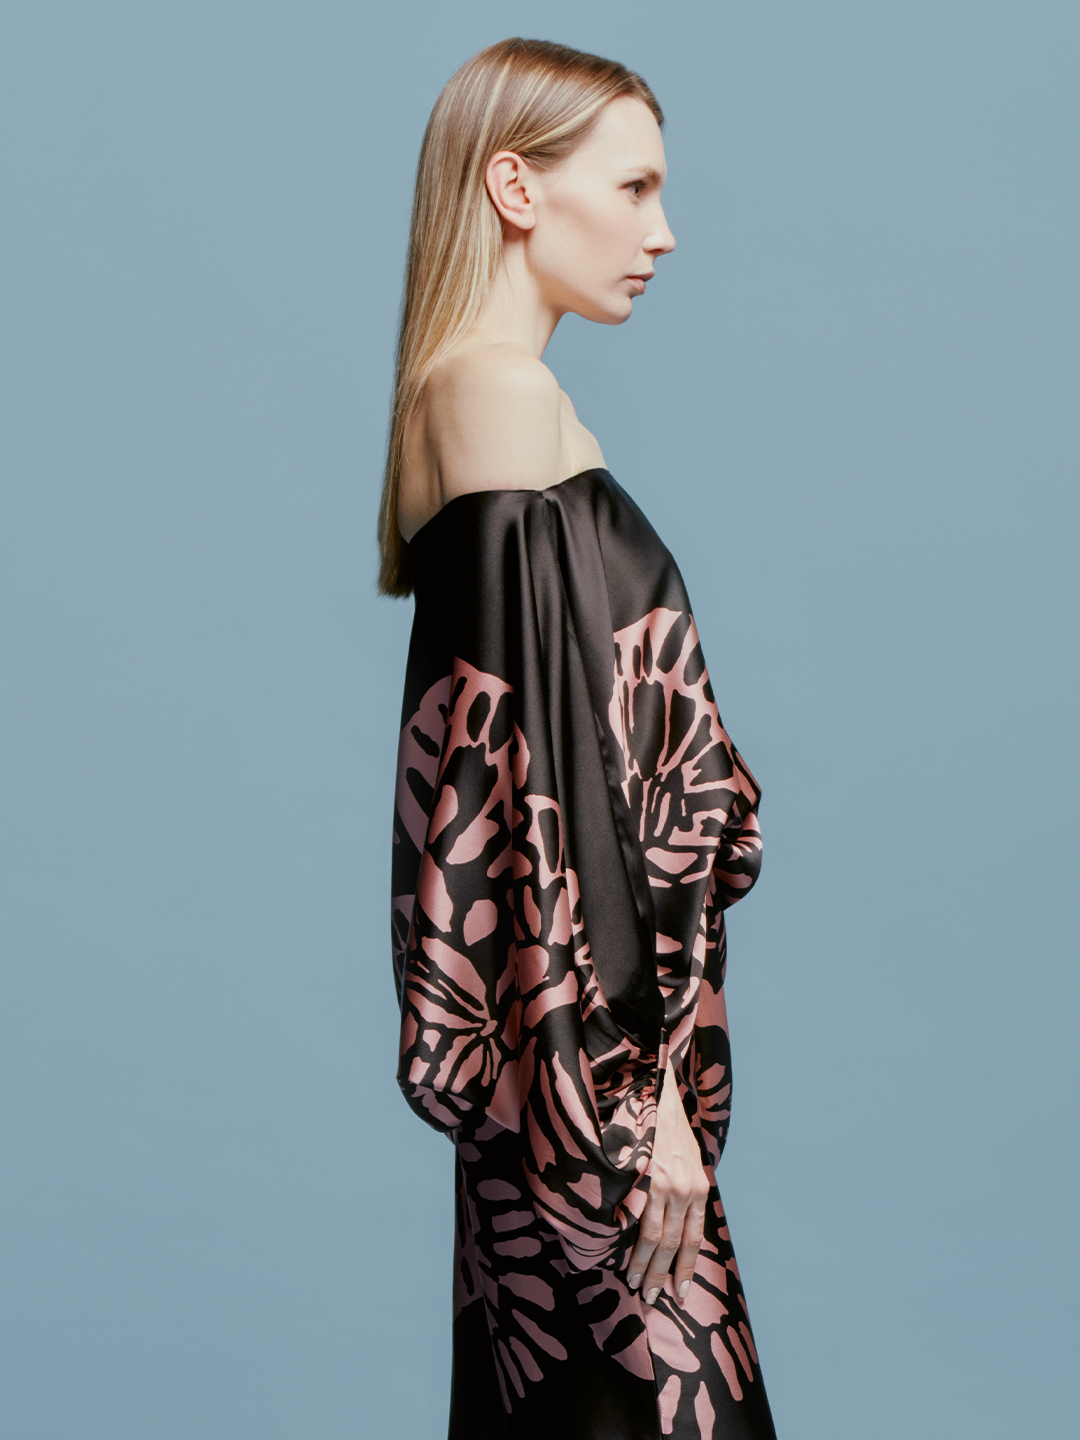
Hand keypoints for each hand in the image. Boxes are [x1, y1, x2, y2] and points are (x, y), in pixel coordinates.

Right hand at [627, 1061, 709, 1306]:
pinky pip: (637, 1217)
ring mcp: (664, 1183)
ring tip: (633, 1283)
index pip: (693, 1240)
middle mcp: (686, 1190)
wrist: (656, 1090)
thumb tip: (678, 1223)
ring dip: (642, 1265)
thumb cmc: (669, 1127)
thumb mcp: (688, 1160)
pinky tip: (622, 1255)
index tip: (678, 1292)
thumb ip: (686, 1190)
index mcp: (699, 1189)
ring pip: (653, 1237)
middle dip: (660, 1275)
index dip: (685, 1269)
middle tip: (649, 1297)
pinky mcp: (644, 1175)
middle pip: (673, 1245)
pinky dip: (629, 1241)